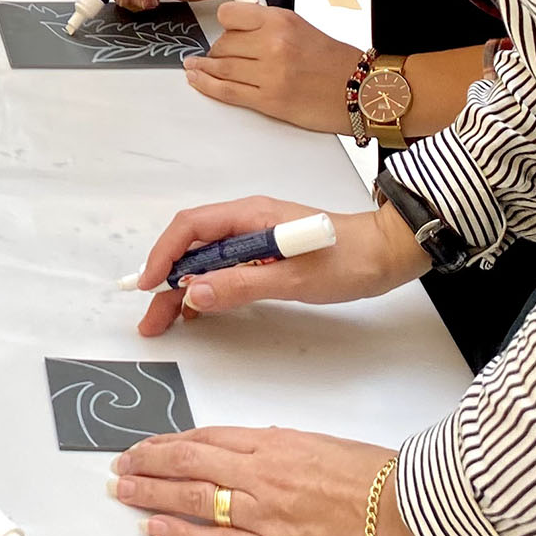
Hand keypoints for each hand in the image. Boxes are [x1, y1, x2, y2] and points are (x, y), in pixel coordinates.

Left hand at [111, 428, 451, 535]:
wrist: (410, 512)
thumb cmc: (375, 477)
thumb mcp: (317, 444)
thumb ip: (277, 447)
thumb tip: (248, 449)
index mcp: (272, 442)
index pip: (204, 438)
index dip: (168, 442)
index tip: (145, 446)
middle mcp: (261, 473)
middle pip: (188, 462)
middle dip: (147, 463)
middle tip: (120, 465)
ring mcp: (265, 512)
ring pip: (193, 499)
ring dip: (152, 494)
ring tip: (124, 491)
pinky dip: (182, 534)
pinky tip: (156, 528)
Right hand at [127, 197, 427, 337]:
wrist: (388, 254)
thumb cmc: (347, 260)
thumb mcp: (293, 279)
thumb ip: (241, 284)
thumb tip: (193, 294)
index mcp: (248, 216)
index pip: (190, 228)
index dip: (163, 255)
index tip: (147, 285)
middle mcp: (246, 222)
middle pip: (192, 246)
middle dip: (166, 278)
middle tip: (152, 318)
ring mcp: (255, 238)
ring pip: (206, 259)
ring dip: (184, 286)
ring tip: (167, 320)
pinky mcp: (266, 255)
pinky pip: (225, 268)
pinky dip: (208, 288)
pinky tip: (201, 311)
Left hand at [185, 2, 361, 132]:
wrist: (362, 90)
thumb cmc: (333, 60)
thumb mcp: (299, 26)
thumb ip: (266, 24)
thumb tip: (233, 30)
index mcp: (280, 20)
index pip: (229, 15)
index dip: (224, 24)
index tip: (223, 30)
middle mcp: (273, 44)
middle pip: (223, 43)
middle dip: (217, 50)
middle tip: (217, 54)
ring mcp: (270, 74)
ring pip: (221, 67)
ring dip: (203, 67)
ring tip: (193, 66)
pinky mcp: (270, 101)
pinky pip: (228, 92)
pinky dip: (207, 85)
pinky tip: (197, 79)